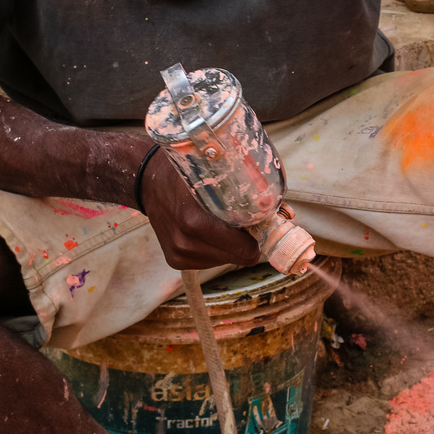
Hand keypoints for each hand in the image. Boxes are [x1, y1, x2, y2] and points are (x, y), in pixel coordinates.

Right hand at [137, 147, 259, 269]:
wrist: (147, 180)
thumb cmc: (187, 172)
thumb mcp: (219, 174)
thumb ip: (251, 194)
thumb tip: (287, 214)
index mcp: (196, 223)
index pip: (246, 251)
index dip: (259, 238)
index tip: (261, 224)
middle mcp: (186, 244)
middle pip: (238, 257)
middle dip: (246, 241)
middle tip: (244, 221)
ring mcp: (179, 255)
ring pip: (225, 260)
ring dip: (229, 245)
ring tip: (221, 221)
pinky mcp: (175, 260)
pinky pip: (210, 260)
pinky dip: (215, 247)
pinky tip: (207, 229)